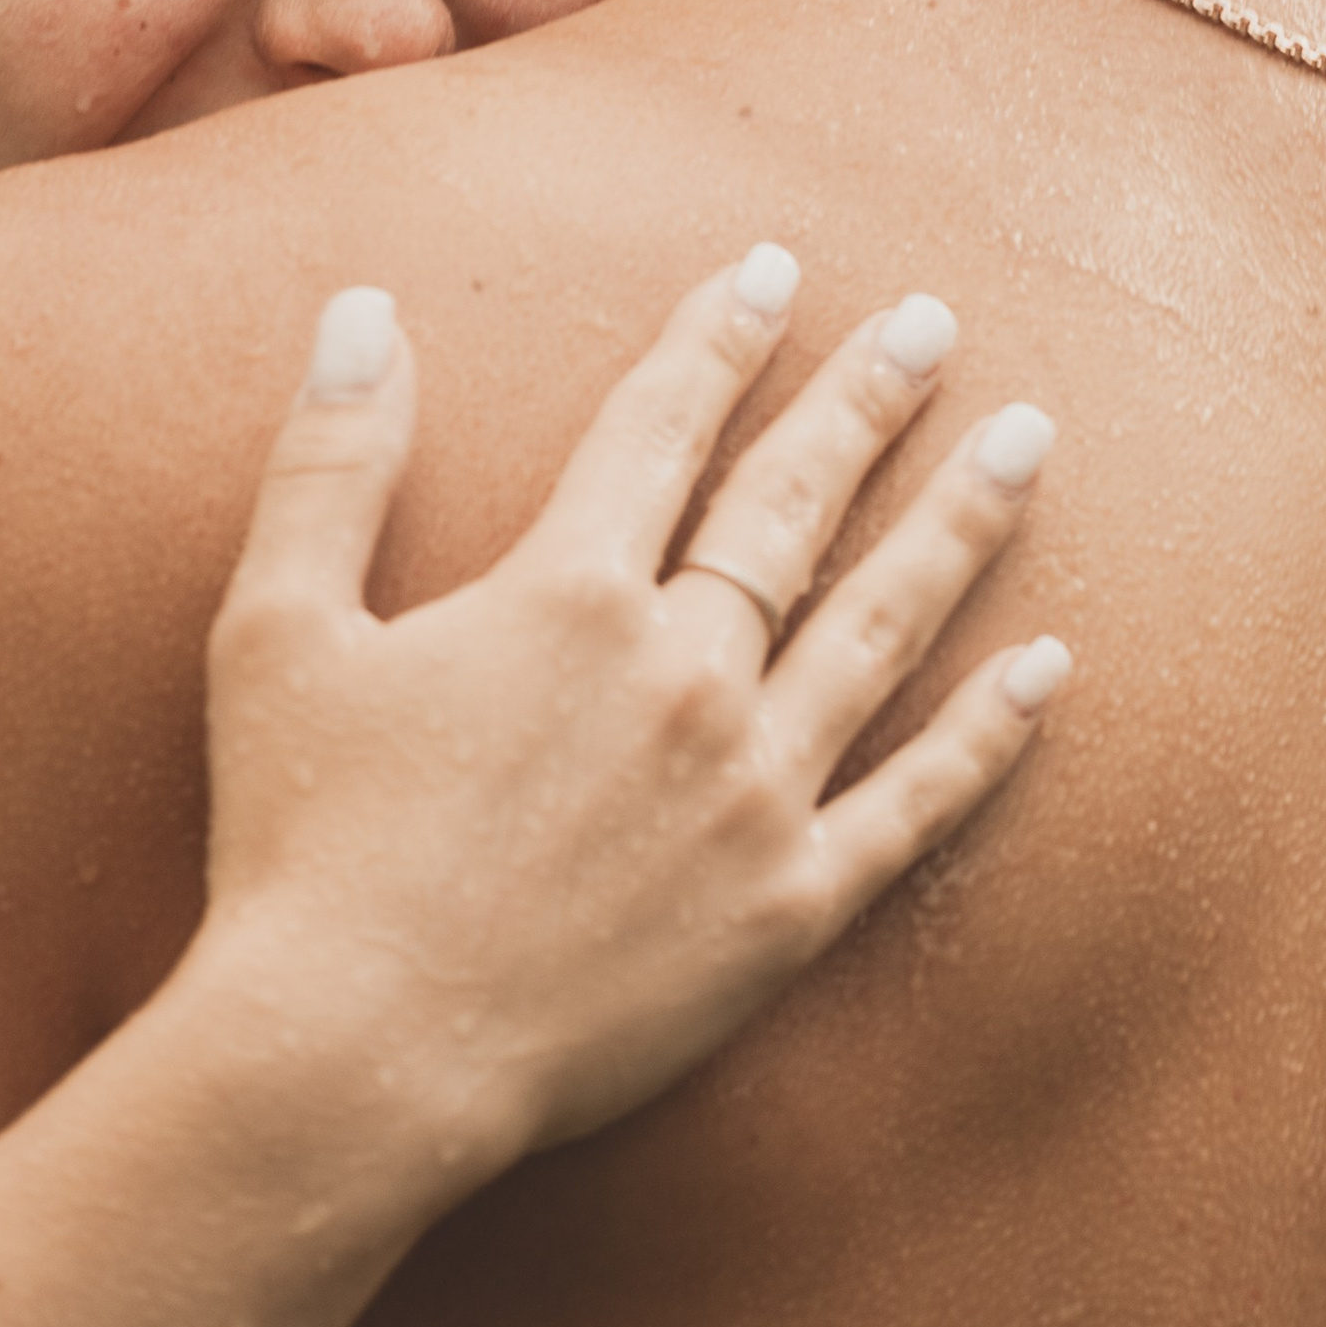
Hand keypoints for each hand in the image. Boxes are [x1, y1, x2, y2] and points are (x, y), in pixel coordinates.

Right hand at [189, 247, 1065, 1183]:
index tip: (775, 270)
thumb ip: (330, 463)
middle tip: (935, 322)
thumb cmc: (298, 847)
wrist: (356, 1056)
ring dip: (961, 525)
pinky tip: (1050, 667)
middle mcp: (682, 673)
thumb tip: (359, 309)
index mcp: (567, 597)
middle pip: (794, 506)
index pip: (664, 429)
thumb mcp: (275, 631)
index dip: (720, 338)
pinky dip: (990, 735)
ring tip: (1027, 440)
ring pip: (883, 628)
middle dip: (867, 401)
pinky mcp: (788, 907)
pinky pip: (915, 805)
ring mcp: (751, 791)